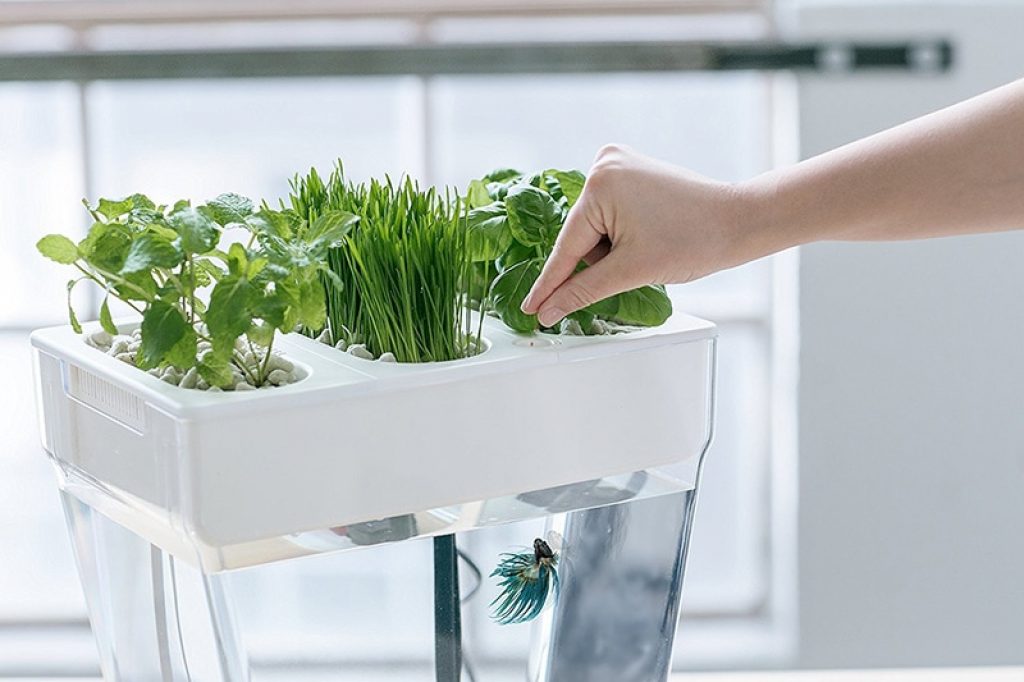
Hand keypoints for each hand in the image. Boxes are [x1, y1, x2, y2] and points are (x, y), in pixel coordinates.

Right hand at [521, 144, 751, 326]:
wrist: (739, 221)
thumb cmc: (696, 239)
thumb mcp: (630, 272)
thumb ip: (582, 292)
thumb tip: (549, 310)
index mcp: (600, 184)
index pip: (566, 247)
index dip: (549, 285)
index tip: (530, 309)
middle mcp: (604, 164)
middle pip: (581, 236)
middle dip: (601, 261)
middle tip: (637, 265)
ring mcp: (619, 164)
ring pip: (595, 229)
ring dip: (612, 249)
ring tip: (650, 248)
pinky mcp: (632, 171)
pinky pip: (609, 215)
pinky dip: (619, 235)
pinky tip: (647, 237)